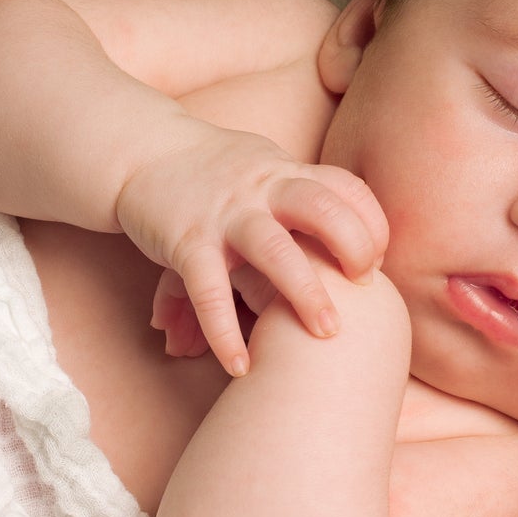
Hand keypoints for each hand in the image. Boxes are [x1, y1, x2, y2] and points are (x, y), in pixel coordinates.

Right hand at [116, 118, 388, 376]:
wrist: (141, 151)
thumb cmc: (215, 170)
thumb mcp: (265, 166)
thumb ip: (302, 193)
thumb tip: (351, 235)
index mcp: (285, 172)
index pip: (346, 189)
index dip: (372, 225)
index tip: (376, 261)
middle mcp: (261, 190)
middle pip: (323, 209)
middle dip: (354, 248)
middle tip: (365, 288)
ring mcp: (224, 215)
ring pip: (274, 250)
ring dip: (305, 292)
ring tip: (327, 333)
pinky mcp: (186, 241)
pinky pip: (209, 291)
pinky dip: (225, 331)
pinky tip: (241, 365)